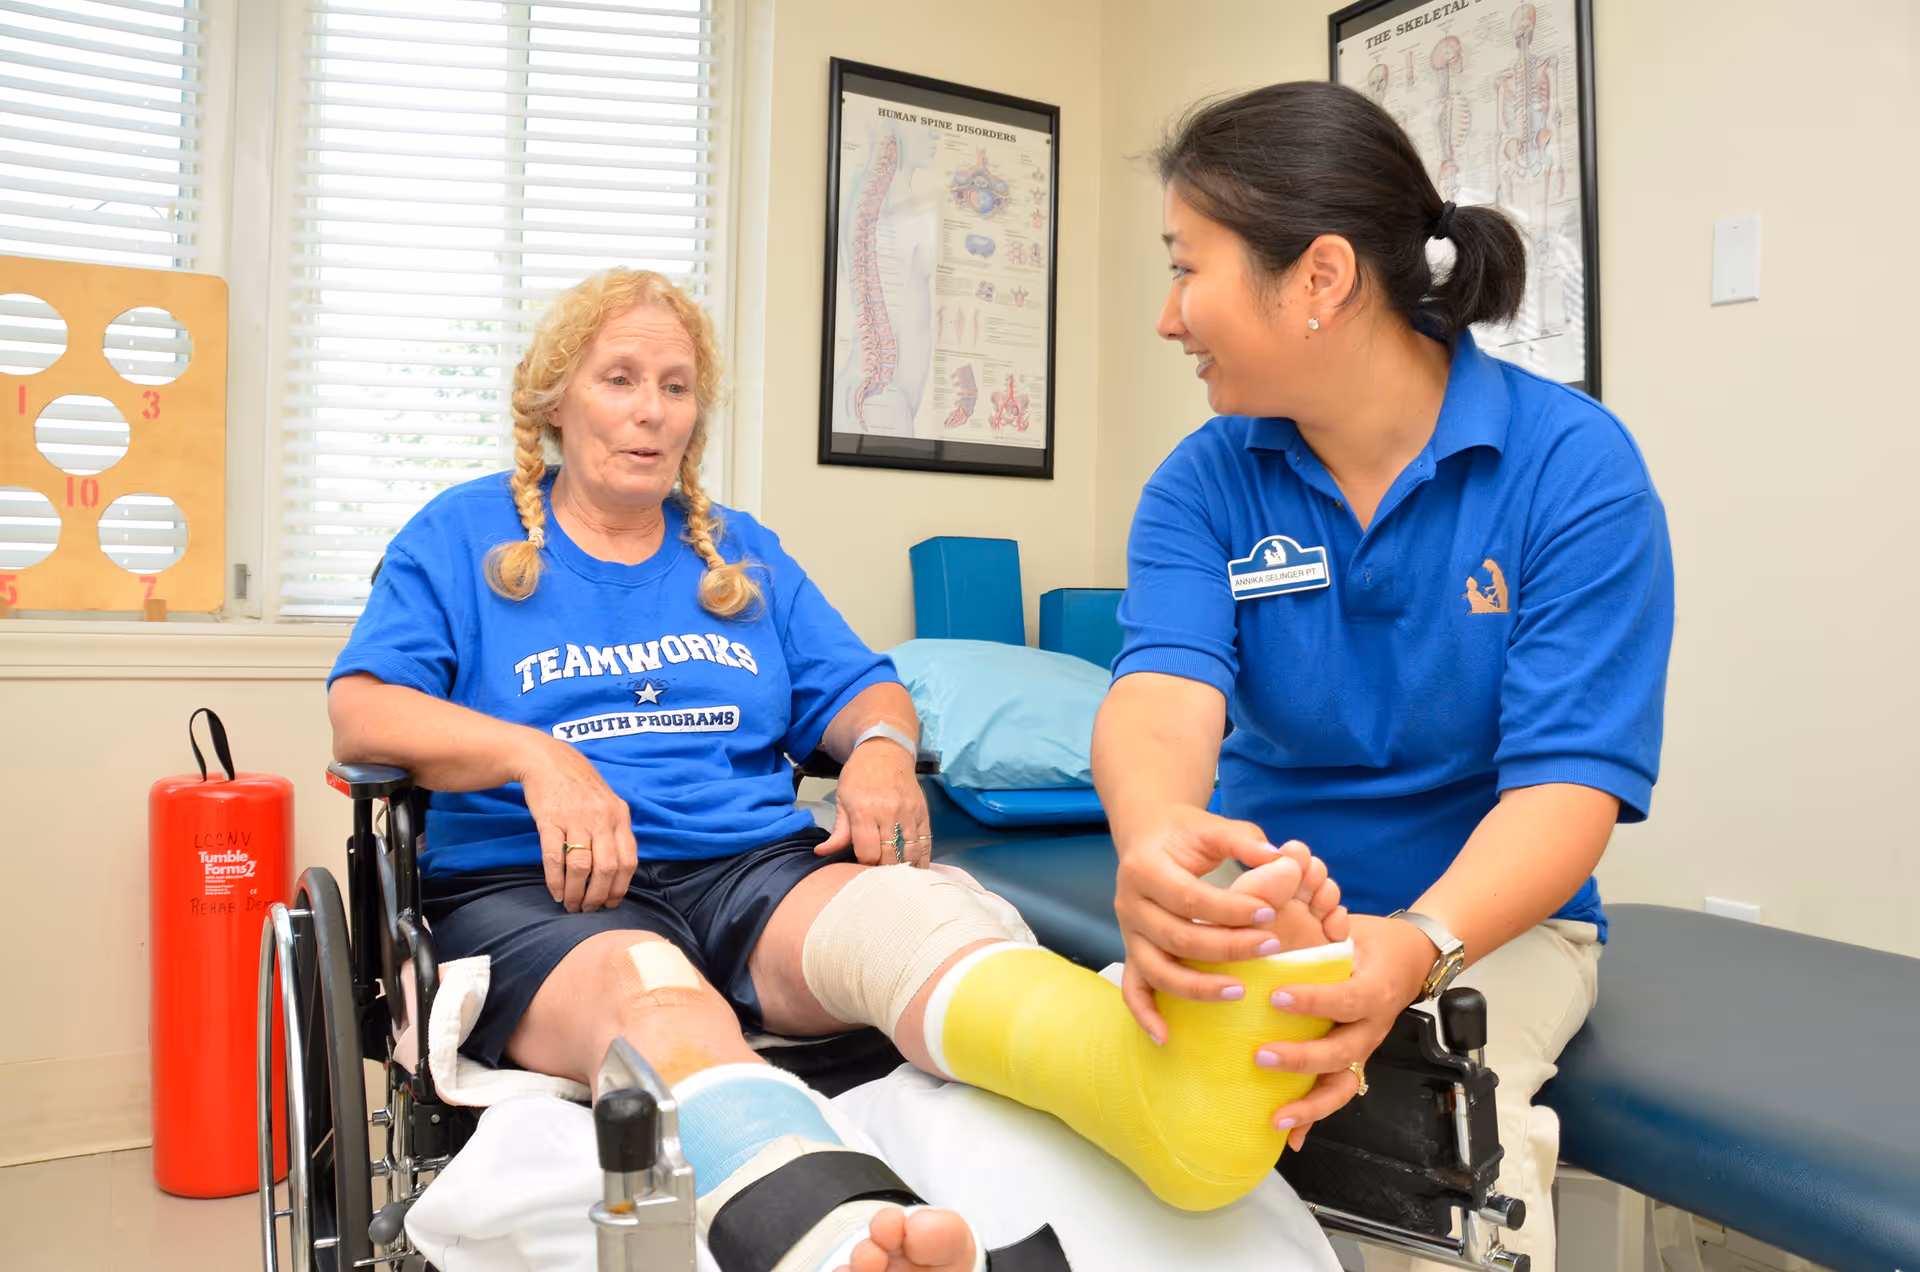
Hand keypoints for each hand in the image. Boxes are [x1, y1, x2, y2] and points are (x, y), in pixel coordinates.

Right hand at [518, 735, 638, 912]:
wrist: (548, 760)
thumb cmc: (580, 786)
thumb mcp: (608, 803)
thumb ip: (615, 831)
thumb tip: (618, 872)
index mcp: (620, 815)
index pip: (628, 860)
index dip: (620, 887)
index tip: (611, 903)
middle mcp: (602, 818)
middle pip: (607, 868)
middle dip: (598, 896)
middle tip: (589, 909)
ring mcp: (576, 819)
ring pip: (582, 867)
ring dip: (577, 892)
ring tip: (571, 905)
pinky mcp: (550, 820)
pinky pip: (555, 857)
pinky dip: (555, 880)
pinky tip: (556, 892)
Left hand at [815, 738, 930, 865]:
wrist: (885, 750)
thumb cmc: (859, 774)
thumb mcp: (842, 799)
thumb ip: (838, 831)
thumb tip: (822, 853)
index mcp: (864, 812)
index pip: (868, 853)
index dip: (863, 866)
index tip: (860, 868)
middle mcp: (888, 814)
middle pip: (890, 858)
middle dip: (883, 872)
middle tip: (878, 876)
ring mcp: (909, 815)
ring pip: (910, 854)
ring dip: (903, 870)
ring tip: (896, 877)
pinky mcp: (923, 814)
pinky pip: (925, 844)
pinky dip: (921, 860)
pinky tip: (915, 870)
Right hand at [1112, 803, 1318, 1040]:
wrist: (1146, 836)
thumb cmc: (1185, 834)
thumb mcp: (1212, 827)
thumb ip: (1245, 840)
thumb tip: (1282, 860)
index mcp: (1145, 868)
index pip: (1189, 897)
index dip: (1230, 909)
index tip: (1270, 912)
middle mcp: (1129, 903)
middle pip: (1177, 937)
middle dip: (1228, 947)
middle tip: (1272, 947)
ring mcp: (1128, 933)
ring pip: (1157, 969)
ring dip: (1198, 986)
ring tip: (1240, 991)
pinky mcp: (1132, 952)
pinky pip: (1133, 989)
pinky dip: (1146, 1015)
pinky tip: (1167, 1036)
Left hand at [1258, 913, 1438, 1149]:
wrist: (1411, 957)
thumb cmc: (1369, 939)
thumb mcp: (1348, 925)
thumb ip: (1316, 924)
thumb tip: (1273, 906)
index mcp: (1374, 989)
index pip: (1347, 1000)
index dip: (1314, 1001)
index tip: (1276, 996)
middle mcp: (1372, 1025)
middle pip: (1343, 1053)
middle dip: (1302, 1060)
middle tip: (1262, 1055)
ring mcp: (1363, 1048)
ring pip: (1344, 1085)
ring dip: (1311, 1106)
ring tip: (1276, 1117)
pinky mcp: (1353, 1062)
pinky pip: (1337, 1093)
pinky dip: (1314, 1119)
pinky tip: (1291, 1138)